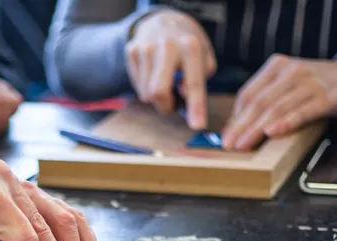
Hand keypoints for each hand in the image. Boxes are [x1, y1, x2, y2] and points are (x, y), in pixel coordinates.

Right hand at [125, 9, 215, 128]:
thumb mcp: (204, 57)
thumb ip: (200, 78)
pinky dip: (145, 87)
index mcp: (190, 46)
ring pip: (146, 93)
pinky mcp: (132, 51)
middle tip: (172, 106)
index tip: (197, 125)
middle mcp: (167, 45)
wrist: (163, 19)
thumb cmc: (187, 45)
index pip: (193, 83)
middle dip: (165, 107)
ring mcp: (146, 48)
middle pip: (159, 92)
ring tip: (164, 83)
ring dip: (156, 97)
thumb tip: (183, 94)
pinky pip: (137, 85)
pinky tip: (153, 74)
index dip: (196, 107)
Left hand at [222, 55, 336, 149]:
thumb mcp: (286, 84)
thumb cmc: (312, 85)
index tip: (226, 136)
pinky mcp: (325, 97)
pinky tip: (273, 132)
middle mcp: (291, 71)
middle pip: (259, 102)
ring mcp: (309, 83)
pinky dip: (286, 122)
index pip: (248, 93)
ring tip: (244, 145)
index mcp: (276, 66)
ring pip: (277, 108)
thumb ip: (265, 99)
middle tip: (230, 144)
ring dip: (257, 129)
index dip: (235, 117)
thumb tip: (237, 127)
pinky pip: (302, 111)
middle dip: (241, 126)